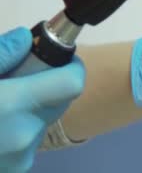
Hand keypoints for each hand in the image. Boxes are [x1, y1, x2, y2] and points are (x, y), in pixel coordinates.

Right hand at [0, 27, 84, 171]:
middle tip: (17, 78)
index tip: (58, 59)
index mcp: (11, 106)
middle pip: (61, 101)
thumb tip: (26, 39)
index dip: (70, 66)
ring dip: (31, 109)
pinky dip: (18, 130)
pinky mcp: (12, 171)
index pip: (73, 83)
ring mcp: (18, 159)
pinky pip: (29, 143)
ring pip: (44, 122)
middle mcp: (23, 136)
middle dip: (47, 86)